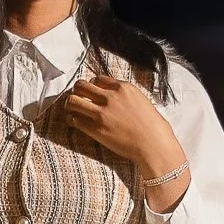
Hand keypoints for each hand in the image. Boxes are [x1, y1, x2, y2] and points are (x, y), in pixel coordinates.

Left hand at [64, 73, 185, 180]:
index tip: (91, 91)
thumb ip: (124, 94)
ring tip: (71, 108)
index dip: (92, 85)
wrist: (153, 144)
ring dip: (70, 104)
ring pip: (73, 101)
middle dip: (77, 91)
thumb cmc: (152, 125)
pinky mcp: (96, 129)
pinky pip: (75, 119)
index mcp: (122, 88)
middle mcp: (110, 97)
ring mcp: (101, 113)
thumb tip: (111, 94)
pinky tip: (74, 121)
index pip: (97, 79)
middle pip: (81, 86)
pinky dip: (71, 119)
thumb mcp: (140, 100)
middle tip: (77, 97)